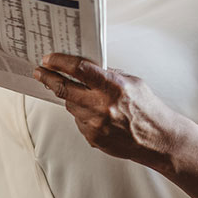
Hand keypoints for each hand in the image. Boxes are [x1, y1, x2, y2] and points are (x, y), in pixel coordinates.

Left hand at [33, 54, 177, 167]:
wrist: (157, 138)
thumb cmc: (148, 108)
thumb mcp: (132, 82)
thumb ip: (108, 75)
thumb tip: (86, 68)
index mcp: (113, 86)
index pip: (79, 69)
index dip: (60, 62)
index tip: (48, 59)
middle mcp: (102, 105)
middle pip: (64, 89)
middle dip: (49, 78)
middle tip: (40, 72)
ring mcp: (96, 124)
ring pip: (70, 105)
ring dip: (70, 97)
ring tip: (79, 93)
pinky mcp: (93, 137)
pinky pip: (79, 121)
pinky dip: (83, 114)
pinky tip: (97, 114)